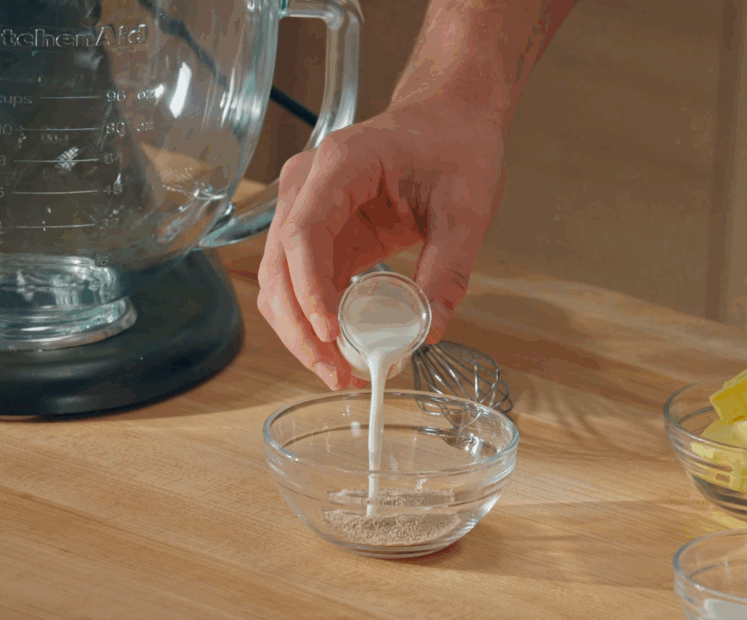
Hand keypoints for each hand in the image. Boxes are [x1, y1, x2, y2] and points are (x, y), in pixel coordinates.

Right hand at [257, 98, 506, 389]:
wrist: (449, 119)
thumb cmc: (455, 146)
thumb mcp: (467, 207)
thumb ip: (449, 266)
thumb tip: (431, 328)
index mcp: (341, 164)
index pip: (304, 232)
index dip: (310, 288)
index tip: (331, 333)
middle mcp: (308, 185)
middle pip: (280, 265)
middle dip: (302, 327)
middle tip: (336, 373)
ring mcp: (306, 208)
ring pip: (279, 282)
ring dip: (301, 331)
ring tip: (337, 373)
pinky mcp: (319, 234)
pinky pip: (301, 283)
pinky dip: (313, 321)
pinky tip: (338, 351)